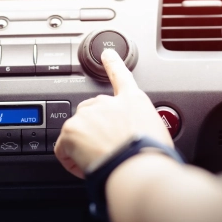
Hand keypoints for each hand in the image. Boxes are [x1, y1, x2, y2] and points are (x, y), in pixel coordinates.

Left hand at [54, 48, 172, 177]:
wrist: (137, 168)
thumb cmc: (150, 155)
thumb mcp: (157, 133)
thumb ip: (142, 128)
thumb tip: (135, 139)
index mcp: (132, 100)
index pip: (120, 75)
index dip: (112, 63)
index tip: (106, 53)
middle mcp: (107, 102)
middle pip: (92, 112)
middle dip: (95, 130)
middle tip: (107, 150)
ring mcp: (87, 114)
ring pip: (78, 132)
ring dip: (85, 146)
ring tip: (102, 161)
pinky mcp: (71, 130)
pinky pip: (64, 149)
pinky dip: (71, 160)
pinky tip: (86, 167)